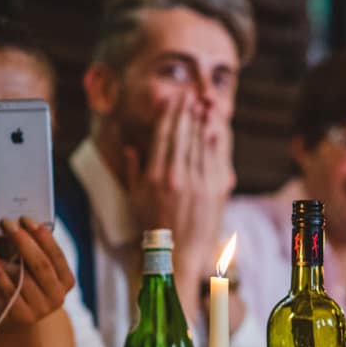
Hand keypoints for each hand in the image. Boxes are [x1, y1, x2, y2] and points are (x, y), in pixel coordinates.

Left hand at [0, 218, 76, 325]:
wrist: (15, 323)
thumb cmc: (26, 289)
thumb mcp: (36, 273)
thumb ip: (36, 255)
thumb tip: (23, 227)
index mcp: (67, 282)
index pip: (57, 256)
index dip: (44, 237)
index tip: (28, 220)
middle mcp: (57, 297)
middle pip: (42, 265)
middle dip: (25, 241)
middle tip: (10, 224)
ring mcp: (40, 309)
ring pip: (24, 277)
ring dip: (10, 255)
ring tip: (0, 238)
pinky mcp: (21, 315)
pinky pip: (8, 288)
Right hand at [123, 95, 233, 272]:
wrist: (180, 250)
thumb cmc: (153, 223)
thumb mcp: (135, 196)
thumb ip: (133, 169)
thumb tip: (129, 147)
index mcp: (156, 176)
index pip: (163, 137)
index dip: (168, 116)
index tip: (172, 100)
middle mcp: (178, 177)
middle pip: (183, 136)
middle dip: (185, 113)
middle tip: (188, 96)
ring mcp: (199, 183)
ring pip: (200, 145)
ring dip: (201, 122)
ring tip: (202, 105)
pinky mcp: (216, 190)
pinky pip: (216, 160)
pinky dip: (215, 142)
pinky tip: (214, 128)